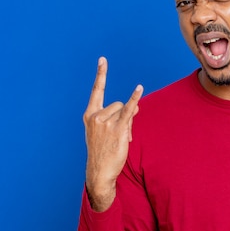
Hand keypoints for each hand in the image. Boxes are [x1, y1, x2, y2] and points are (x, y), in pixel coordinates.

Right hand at [83, 57, 142, 210]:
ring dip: (128, 123)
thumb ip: (120, 115)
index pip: (96, 91)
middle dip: (123, 116)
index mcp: (90, 115)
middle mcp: (96, 116)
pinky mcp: (117, 129)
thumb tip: (136, 105)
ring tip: (121, 139)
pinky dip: (135, 99)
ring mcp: (105, 122)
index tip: (103, 59)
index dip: (101, 75)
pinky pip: (129, 110)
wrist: (100, 171)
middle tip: (119, 134)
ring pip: (125, 111)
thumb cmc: (104, 150)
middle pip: (118, 104)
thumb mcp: (106, 130)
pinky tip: (139, 88)